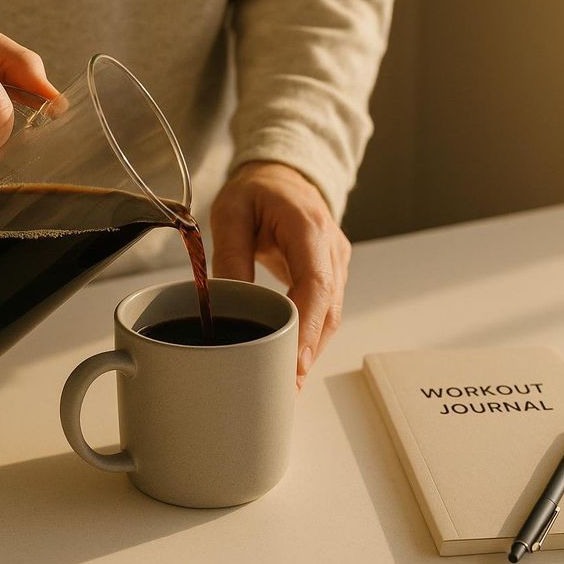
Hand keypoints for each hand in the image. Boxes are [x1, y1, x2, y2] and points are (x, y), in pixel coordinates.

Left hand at [211, 162, 351, 388]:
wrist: (284, 176)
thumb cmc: (257, 190)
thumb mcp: (231, 212)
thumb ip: (230, 255)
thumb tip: (226, 300)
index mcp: (308, 228)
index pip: (316, 285)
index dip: (307, 327)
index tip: (295, 362)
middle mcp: (331, 249)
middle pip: (329, 310)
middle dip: (309, 350)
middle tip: (285, 387)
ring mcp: (337, 263)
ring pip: (331, 316)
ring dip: (311, 348)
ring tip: (287, 384)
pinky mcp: (333, 275)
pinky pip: (326, 311)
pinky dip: (311, 336)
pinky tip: (292, 359)